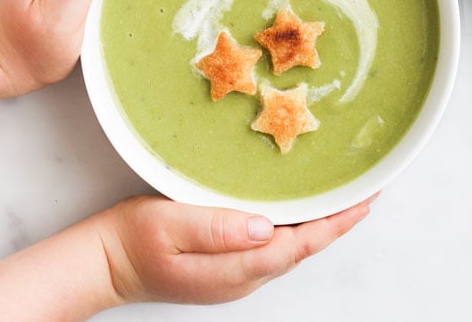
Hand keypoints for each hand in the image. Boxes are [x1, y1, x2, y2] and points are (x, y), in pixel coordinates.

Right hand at [99, 194, 375, 305]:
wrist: (106, 263)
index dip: (335, 225)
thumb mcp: (171, 225)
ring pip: (289, 250)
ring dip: (318, 227)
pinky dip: (294, 230)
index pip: (299, 246)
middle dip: (336, 224)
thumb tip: (264, 228)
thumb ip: (217, 228)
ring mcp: (233, 277)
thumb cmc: (134, 239)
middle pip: (302, 250)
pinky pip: (271, 249)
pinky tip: (297, 213)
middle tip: (365, 193)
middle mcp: (241, 278)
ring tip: (341, 200)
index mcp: (234, 269)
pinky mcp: (223, 269)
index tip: (365, 202)